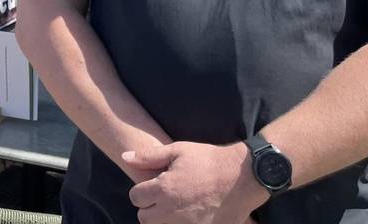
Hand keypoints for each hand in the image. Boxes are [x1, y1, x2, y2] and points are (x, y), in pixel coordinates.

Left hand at [124, 141, 266, 223]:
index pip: (135, 197)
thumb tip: (124, 157)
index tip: (154, 186)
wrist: (243, 177)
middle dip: (150, 207)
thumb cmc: (209, 160)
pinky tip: (189, 214)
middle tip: (165, 197)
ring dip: (163, 218)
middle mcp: (172, 211)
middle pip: (144, 218)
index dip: (143, 190)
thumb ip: (148, 157)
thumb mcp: (178, 151)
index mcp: (164, 188)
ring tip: (177, 206)